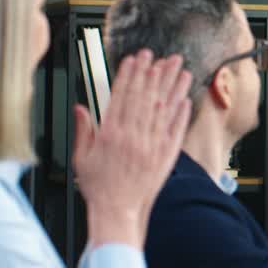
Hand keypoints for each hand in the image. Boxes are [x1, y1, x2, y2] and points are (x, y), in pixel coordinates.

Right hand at [76, 51, 192, 248]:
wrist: (119, 211)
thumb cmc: (100, 187)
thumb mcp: (82, 157)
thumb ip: (84, 131)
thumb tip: (81, 109)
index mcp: (112, 134)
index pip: (123, 96)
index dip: (130, 75)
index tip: (136, 59)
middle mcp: (134, 136)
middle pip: (146, 98)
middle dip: (153, 74)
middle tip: (160, 56)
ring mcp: (153, 145)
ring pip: (164, 109)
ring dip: (172, 87)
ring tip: (180, 69)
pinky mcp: (167, 155)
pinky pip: (176, 129)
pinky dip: (181, 113)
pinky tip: (185, 98)